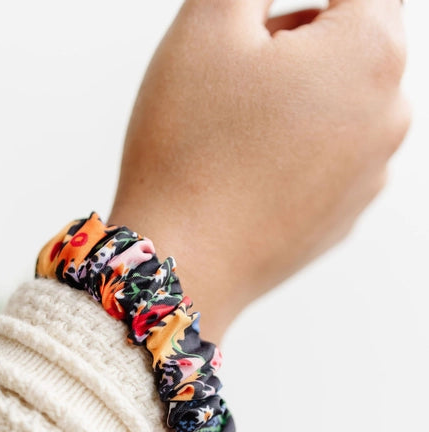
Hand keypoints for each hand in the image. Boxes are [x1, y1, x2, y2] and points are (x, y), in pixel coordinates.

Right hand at [108, 0, 409, 341]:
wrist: (181, 266)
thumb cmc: (190, 150)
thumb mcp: (209, 23)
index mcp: (372, 51)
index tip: (257, 25)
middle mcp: (391, 115)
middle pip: (356, 36)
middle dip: (300, 32)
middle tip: (237, 63)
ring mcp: (372, 174)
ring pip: (342, 98)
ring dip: (298, 88)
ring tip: (234, 122)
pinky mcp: (344, 214)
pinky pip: (330, 154)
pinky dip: (298, 144)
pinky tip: (246, 166)